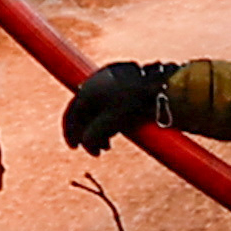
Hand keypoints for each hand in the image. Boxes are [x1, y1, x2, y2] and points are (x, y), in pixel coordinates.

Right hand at [59, 59, 175, 153]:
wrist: (160, 86)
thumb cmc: (134, 104)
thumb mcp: (110, 124)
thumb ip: (92, 136)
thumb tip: (84, 143)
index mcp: (87, 90)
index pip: (72, 114)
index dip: (71, 133)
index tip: (75, 148)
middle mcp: (95, 82)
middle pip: (86, 112)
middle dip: (90, 133)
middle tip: (99, 151)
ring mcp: (110, 79)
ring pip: (99, 108)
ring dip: (101, 127)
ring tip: (111, 143)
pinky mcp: (124, 79)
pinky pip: (110, 102)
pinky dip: (111, 117)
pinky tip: (120, 127)